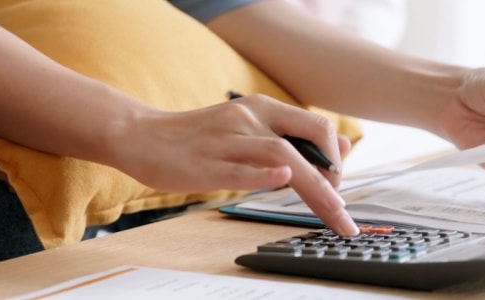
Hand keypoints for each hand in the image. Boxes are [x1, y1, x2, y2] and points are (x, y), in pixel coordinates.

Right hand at [114, 94, 358, 235]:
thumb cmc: (196, 139)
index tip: (340, 188)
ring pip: (280, 154)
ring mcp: (226, 140)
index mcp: (261, 108)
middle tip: (341, 211)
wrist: (141, 136)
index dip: (337, 157)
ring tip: (330, 210)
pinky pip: (240, 168)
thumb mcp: (247, 128)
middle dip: (333, 178)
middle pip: (306, 141)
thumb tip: (343, 147)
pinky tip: (283, 179)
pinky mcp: (205, 163)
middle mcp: (248, 118)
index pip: (316, 127)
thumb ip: (290, 136)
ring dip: (313, 185)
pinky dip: (264, 174)